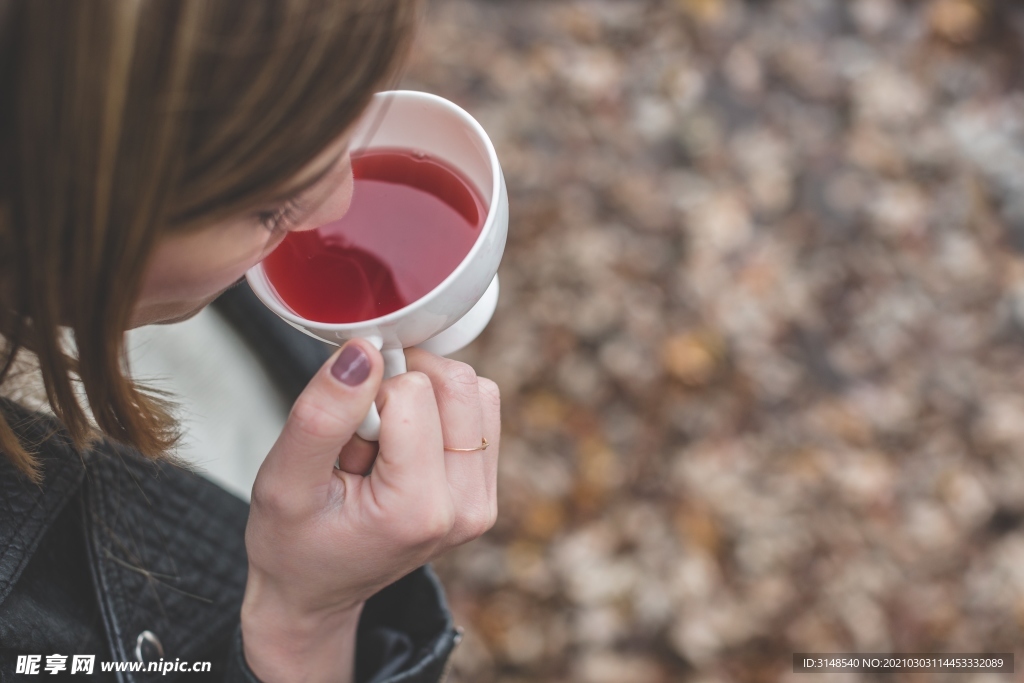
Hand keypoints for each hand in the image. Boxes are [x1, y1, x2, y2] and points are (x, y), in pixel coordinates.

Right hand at [240, 340, 499, 682]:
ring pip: (474, 391)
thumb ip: (322, 414)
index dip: (367, 397)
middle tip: (363, 441)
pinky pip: (480, 410)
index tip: (346, 441)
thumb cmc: (293, 543)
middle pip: (456, 384)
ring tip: (382, 447)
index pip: (411, 391)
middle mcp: (466, 507)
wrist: (314, 590)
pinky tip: (403, 447)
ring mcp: (482, 500)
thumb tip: (364, 350)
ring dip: (421, 399)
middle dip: (399, 391)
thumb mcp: (284, 479)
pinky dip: (438, 411)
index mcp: (419, 510)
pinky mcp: (486, 488)